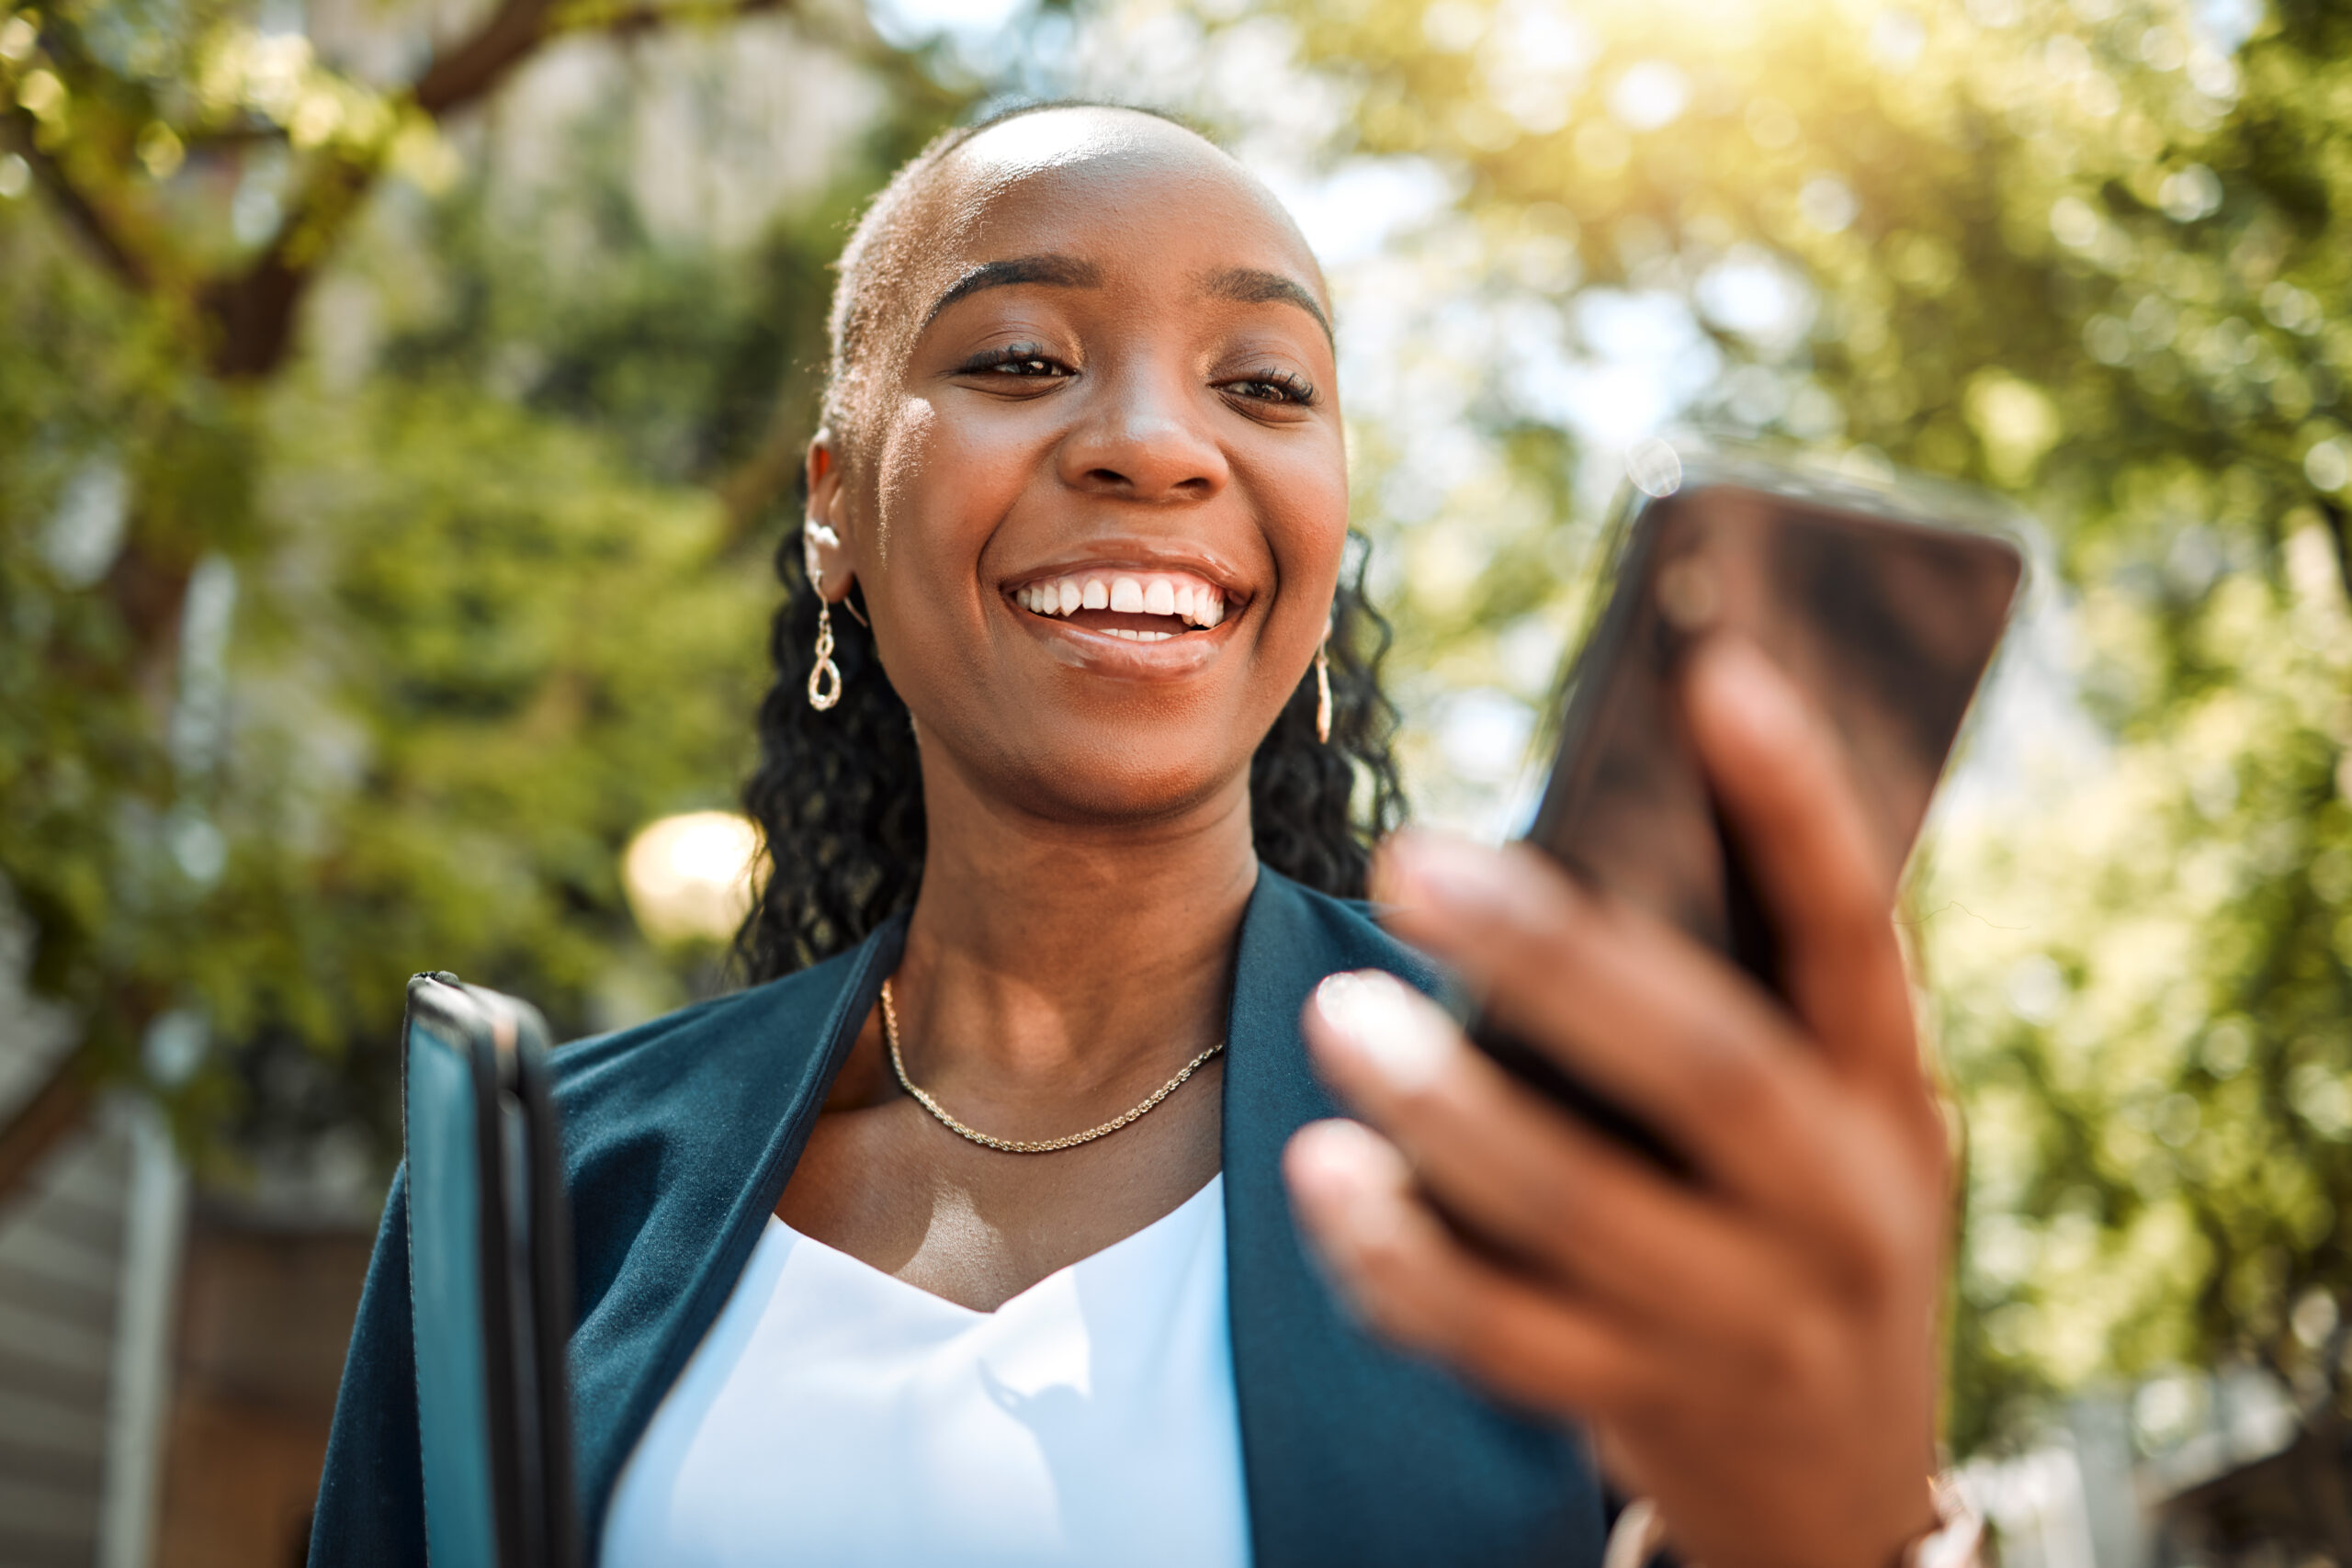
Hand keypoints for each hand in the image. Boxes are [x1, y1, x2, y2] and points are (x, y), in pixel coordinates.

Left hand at [1283, 638, 1950, 1567]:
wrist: (1841, 1494)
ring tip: (1335, 1014)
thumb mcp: (1839, 1118)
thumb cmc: (1807, 1226)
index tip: (1714, 673)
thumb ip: (1754, 997)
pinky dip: (1400, 1256)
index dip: (1795, 807)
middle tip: (1412, 860)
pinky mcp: (1639, 1402)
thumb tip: (1624, 811)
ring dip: (1445, 1109)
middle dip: (1555, 959)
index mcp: (1889, 1099)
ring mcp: (1741, 1321)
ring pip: (1579, 1214)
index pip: (1856, 933)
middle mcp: (1837, 1208)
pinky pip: (1499, 1337)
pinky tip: (1325, 1174)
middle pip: (1701, 1070)